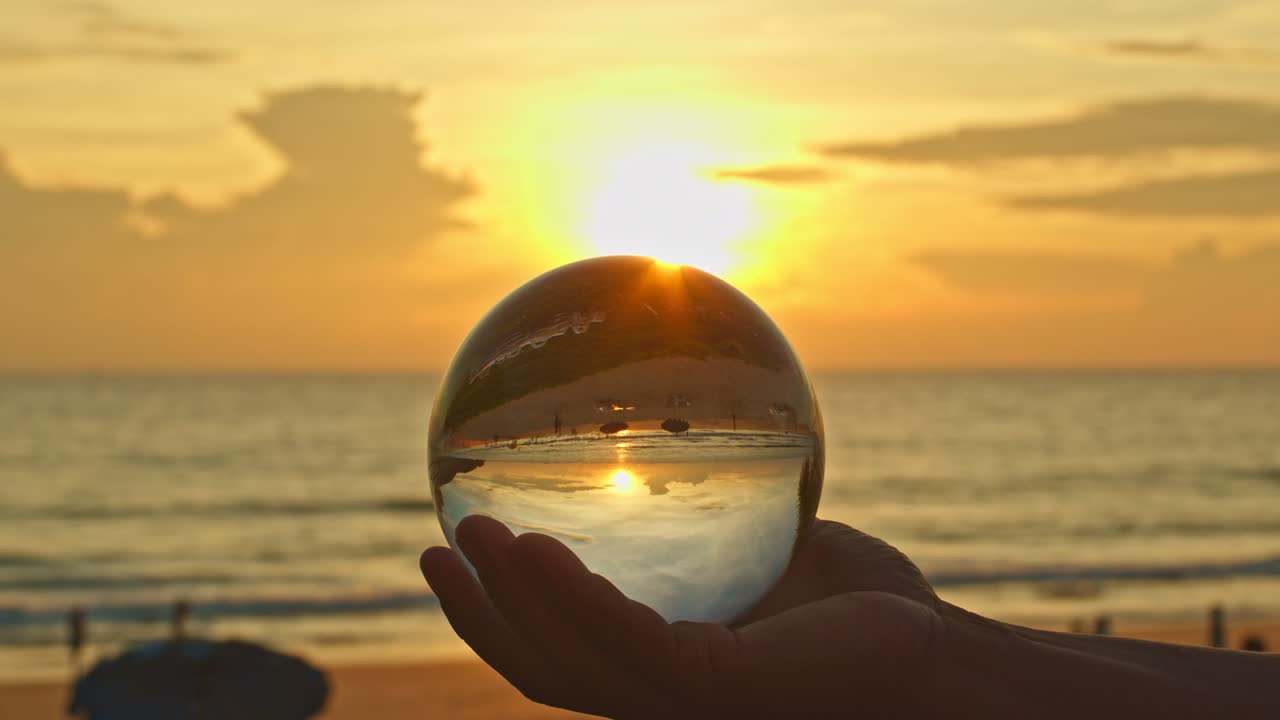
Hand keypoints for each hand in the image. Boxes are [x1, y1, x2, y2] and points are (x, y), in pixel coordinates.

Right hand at [420, 515, 946, 718]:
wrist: (945, 662)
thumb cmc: (875, 613)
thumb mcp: (777, 549)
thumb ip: (718, 523)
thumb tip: (680, 442)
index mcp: (669, 676)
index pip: (564, 658)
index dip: (500, 620)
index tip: (461, 554)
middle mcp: (664, 703)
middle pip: (542, 673)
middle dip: (477, 619)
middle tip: (429, 551)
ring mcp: (688, 703)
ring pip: (565, 664)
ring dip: (504, 600)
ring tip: (463, 534)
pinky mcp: (719, 688)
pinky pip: (625, 640)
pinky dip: (571, 595)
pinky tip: (532, 544)